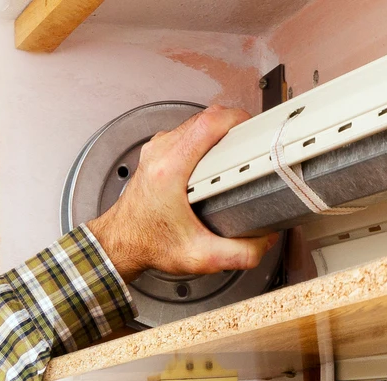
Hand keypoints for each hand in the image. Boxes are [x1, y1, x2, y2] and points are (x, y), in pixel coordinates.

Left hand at [86, 105, 276, 280]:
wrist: (122, 243)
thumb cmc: (148, 243)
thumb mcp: (199, 257)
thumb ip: (238, 254)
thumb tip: (264, 242)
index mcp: (170, 170)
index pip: (208, 124)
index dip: (236, 121)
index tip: (253, 130)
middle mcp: (161, 153)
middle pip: (205, 118)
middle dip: (234, 127)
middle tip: (251, 145)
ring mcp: (157, 149)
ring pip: (196, 122)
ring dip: (219, 132)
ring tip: (236, 151)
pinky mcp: (157, 151)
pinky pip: (187, 131)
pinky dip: (206, 138)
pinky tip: (216, 157)